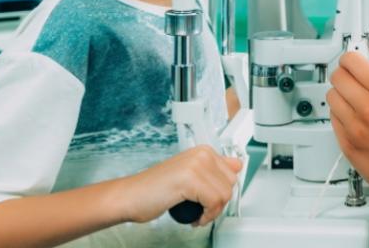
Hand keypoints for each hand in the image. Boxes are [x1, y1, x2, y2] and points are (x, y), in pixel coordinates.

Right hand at [116, 145, 242, 226]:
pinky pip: (213, 202)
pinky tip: (193, 217)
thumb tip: (237, 165)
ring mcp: (196, 164)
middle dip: (218, 202)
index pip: (233, 171)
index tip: (209, 199)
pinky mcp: (190, 179)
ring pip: (223, 195)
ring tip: (196, 213)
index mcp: (203, 151)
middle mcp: (202, 153)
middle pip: (230, 184)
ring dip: (211, 212)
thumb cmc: (156, 189)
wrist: (130, 196)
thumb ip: (214, 169)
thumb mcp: (190, 174)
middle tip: (201, 208)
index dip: (221, 191)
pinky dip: (205, 216)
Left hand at [327, 52, 368, 216]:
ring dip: (340, 95)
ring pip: (331, 98)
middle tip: (350, 78)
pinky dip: (340, 115)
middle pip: (337, 77)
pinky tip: (353, 118)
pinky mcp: (346, 144)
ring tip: (352, 100)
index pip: (352, 63)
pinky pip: (333, 120)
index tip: (351, 61)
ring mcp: (354, 128)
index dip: (350, 59)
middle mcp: (367, 110)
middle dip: (344, 75)